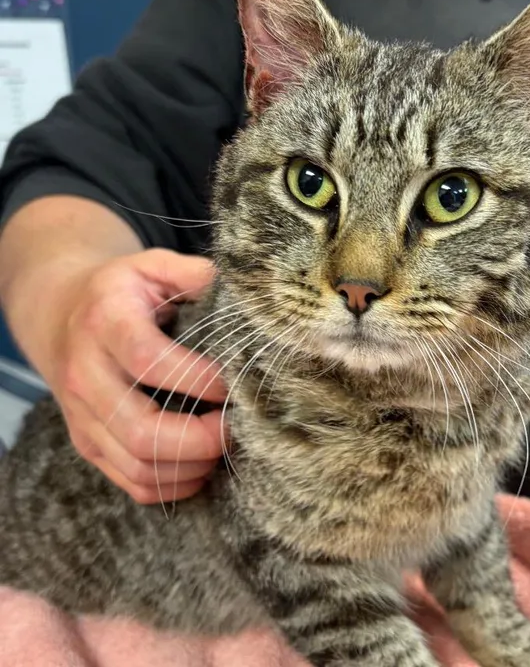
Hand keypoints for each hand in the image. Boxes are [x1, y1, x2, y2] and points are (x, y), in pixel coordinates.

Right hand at [48, 249, 228, 502]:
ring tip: (225, 445)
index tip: (235, 383)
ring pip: (137, 464)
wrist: (61, 314)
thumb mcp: (153, 264)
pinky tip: (201, 463)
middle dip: (201, 438)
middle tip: (237, 427)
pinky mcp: (87, 444)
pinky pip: (131, 482)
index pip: (148, 360)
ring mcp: (82, 415)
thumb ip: (197, 274)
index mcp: (105, 321)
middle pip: (140, 429)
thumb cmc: (123, 289)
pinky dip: (174, 484)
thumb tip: (248, 298)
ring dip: (192, 465)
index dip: (198, 379)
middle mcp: (85, 373)